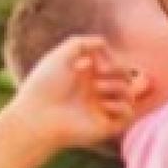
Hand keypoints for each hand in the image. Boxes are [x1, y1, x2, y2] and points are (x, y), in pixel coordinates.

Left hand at [8, 34, 147, 151]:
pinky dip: (121, 106)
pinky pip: (128, 114)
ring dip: (118, 86)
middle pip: (126, 77)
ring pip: (129, 94)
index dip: (111, 58)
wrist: (38, 117)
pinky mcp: (107, 125)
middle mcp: (96, 93)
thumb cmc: (45, 85)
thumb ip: (81, 43)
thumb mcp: (60, 56)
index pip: (112, 64)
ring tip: (97, 88)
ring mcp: (102, 109)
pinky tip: (103, 105)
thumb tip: (104, 42)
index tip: (94, 60)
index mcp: (86, 76)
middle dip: (120, 70)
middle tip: (101, 72)